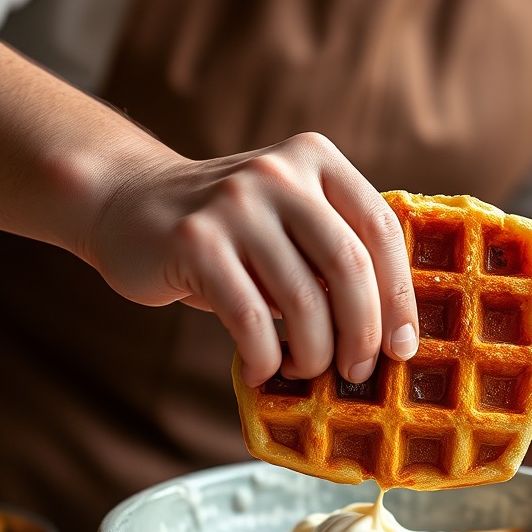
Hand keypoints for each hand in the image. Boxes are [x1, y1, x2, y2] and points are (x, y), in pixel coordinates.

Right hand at [83, 132, 418, 386]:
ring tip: (305, 370)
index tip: (404, 348)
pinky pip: (251, 319)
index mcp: (316, 159)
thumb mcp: (288, 219)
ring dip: (313, 353)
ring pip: (303, 299)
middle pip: (349, 266)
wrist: (127, 202)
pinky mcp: (195, 243)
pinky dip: (264, 357)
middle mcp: (279, 174)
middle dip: (363, 333)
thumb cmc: (228, 233)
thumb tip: (389, 333)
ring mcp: (235, 205)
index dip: (400, 296)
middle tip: (358, 371)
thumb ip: (333, 250)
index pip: (380, 229)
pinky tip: (262, 370)